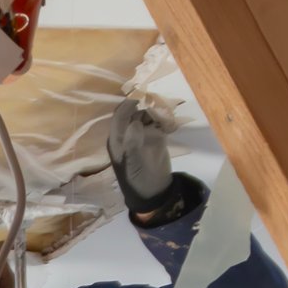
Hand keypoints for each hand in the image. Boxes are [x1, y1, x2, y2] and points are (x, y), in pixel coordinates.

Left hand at [106, 98, 174, 216]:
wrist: (154, 190)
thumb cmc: (137, 178)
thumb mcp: (133, 163)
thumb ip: (132, 143)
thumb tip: (135, 122)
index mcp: (117, 139)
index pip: (119, 116)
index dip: (128, 105)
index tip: (140, 96)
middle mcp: (129, 132)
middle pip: (135, 112)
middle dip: (145, 105)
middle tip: (158, 102)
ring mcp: (143, 133)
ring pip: (149, 114)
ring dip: (157, 110)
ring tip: (166, 113)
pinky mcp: (157, 135)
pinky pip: (160, 121)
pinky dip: (165, 118)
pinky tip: (170, 123)